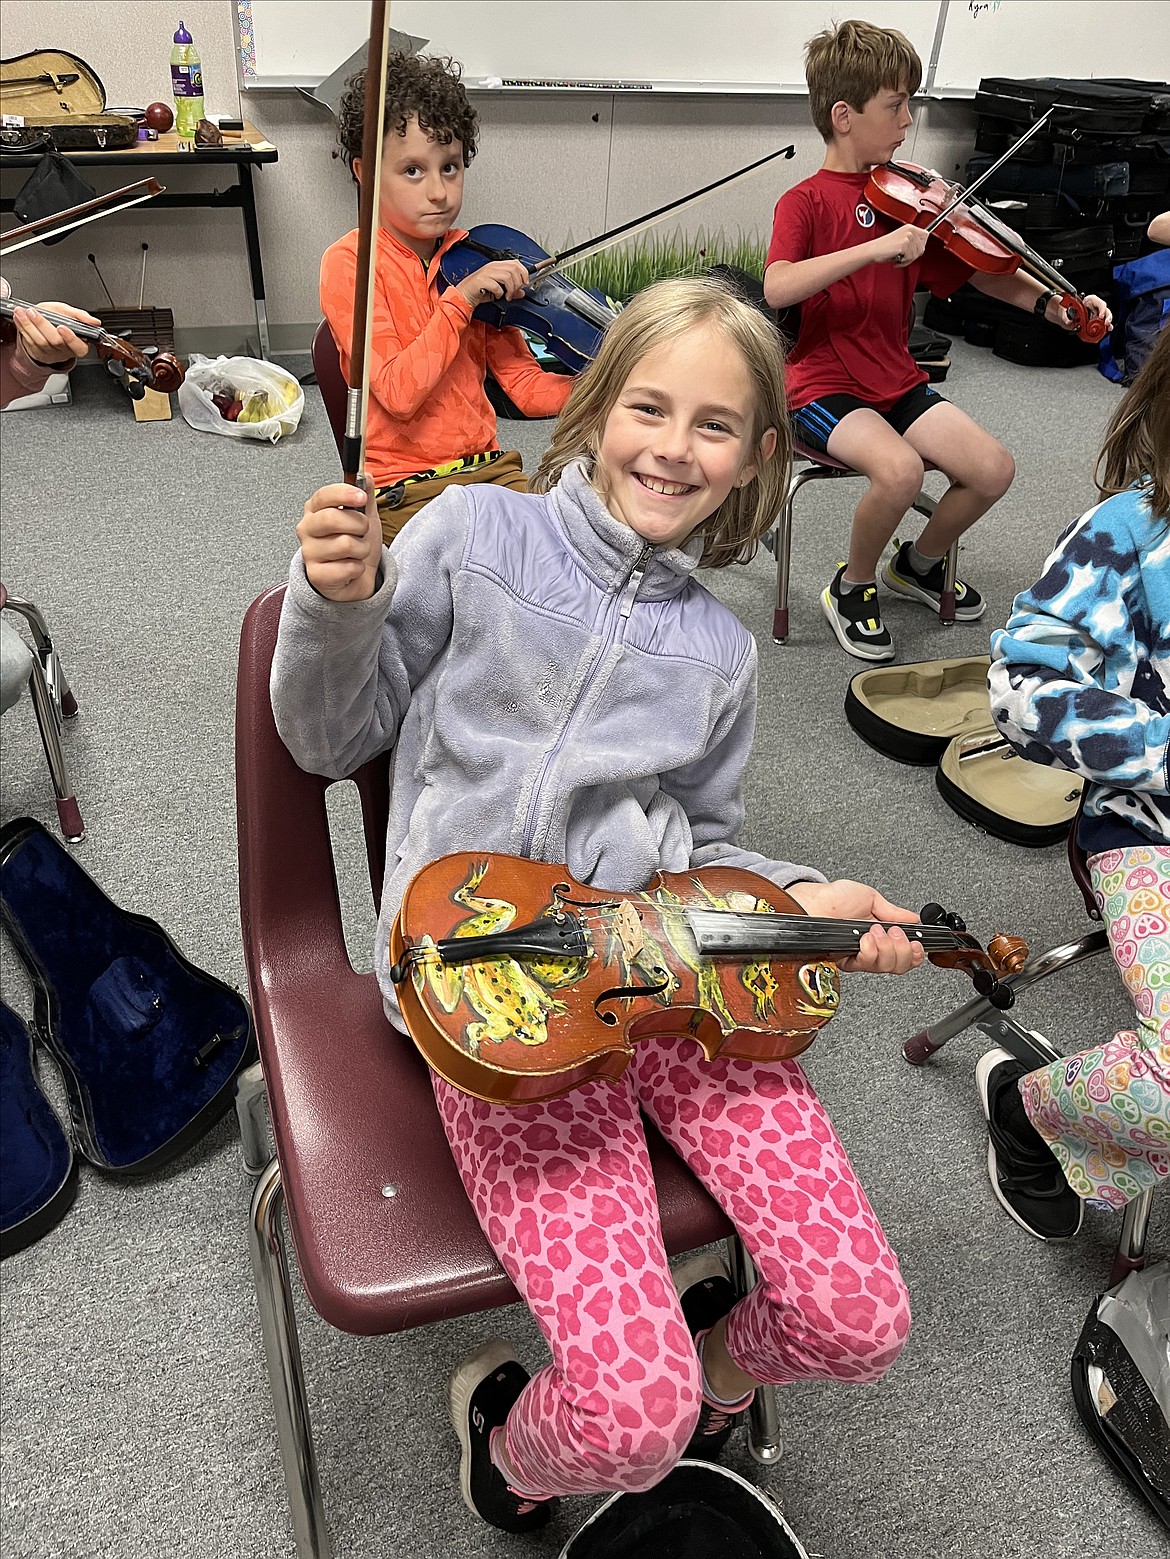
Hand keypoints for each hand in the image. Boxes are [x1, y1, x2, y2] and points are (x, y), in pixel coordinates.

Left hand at [14, 301, 98, 364]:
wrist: (44, 327)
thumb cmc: (59, 321)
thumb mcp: (69, 314)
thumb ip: (80, 316)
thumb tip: (94, 321)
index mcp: (78, 344)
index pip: (78, 346)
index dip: (70, 338)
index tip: (62, 327)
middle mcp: (64, 351)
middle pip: (55, 341)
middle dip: (42, 325)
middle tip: (33, 312)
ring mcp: (50, 353)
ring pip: (40, 341)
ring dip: (28, 325)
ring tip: (21, 312)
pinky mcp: (37, 353)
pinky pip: (29, 341)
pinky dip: (22, 328)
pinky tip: (18, 318)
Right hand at [296, 478, 381, 602]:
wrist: (356, 578)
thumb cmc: (355, 545)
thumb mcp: (364, 516)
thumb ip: (364, 495)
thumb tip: (366, 475)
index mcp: (315, 510)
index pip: (324, 495)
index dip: (345, 494)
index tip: (362, 497)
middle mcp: (307, 529)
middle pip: (332, 518)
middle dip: (358, 525)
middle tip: (362, 531)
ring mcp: (309, 552)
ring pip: (345, 544)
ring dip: (362, 549)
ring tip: (358, 552)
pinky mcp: (316, 575)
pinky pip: (347, 567)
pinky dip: (358, 568)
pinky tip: (352, 568)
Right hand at [453, 259, 528, 306]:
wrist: (464, 296)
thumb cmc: (479, 291)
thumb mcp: (498, 291)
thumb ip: (511, 290)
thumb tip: (522, 292)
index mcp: (496, 266)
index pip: (515, 263)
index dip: (524, 272)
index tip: (525, 282)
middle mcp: (492, 267)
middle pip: (513, 269)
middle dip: (517, 283)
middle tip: (514, 292)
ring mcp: (486, 273)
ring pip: (507, 276)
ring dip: (510, 289)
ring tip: (507, 296)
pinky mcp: (481, 281)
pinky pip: (496, 285)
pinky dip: (499, 293)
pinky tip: (497, 296)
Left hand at [785, 879, 924, 974]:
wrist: (812, 901)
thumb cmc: (833, 898)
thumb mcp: (871, 899)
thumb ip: (894, 912)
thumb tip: (914, 918)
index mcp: (878, 937)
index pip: (903, 955)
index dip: (914, 955)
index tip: (918, 944)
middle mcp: (869, 951)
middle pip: (898, 966)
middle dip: (902, 949)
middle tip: (894, 933)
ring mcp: (857, 957)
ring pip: (884, 968)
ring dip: (886, 948)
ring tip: (875, 931)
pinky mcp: (844, 961)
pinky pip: (865, 966)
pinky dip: (871, 951)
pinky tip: (866, 938)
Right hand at [869, 224, 927, 268]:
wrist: (874, 250)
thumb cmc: (884, 247)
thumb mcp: (901, 240)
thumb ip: (912, 241)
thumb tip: (922, 247)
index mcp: (909, 227)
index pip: (926, 235)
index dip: (921, 245)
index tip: (914, 250)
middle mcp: (910, 231)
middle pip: (922, 247)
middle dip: (914, 255)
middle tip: (904, 257)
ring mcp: (907, 237)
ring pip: (916, 254)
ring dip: (907, 260)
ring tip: (899, 258)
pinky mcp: (904, 245)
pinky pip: (910, 258)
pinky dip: (903, 262)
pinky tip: (896, 259)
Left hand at [1046, 291, 1111, 333]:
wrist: (1063, 315)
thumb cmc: (1065, 310)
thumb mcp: (1064, 311)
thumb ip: (1066, 316)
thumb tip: (1069, 321)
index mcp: (1088, 300)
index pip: (1098, 302)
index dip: (1101, 309)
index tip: (1100, 316)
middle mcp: (1094, 306)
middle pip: (1104, 310)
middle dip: (1107, 316)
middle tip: (1106, 323)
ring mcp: (1095, 314)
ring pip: (1105, 317)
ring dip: (1107, 323)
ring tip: (1108, 328)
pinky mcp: (1094, 321)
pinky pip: (1100, 324)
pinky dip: (1103, 328)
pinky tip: (1106, 330)